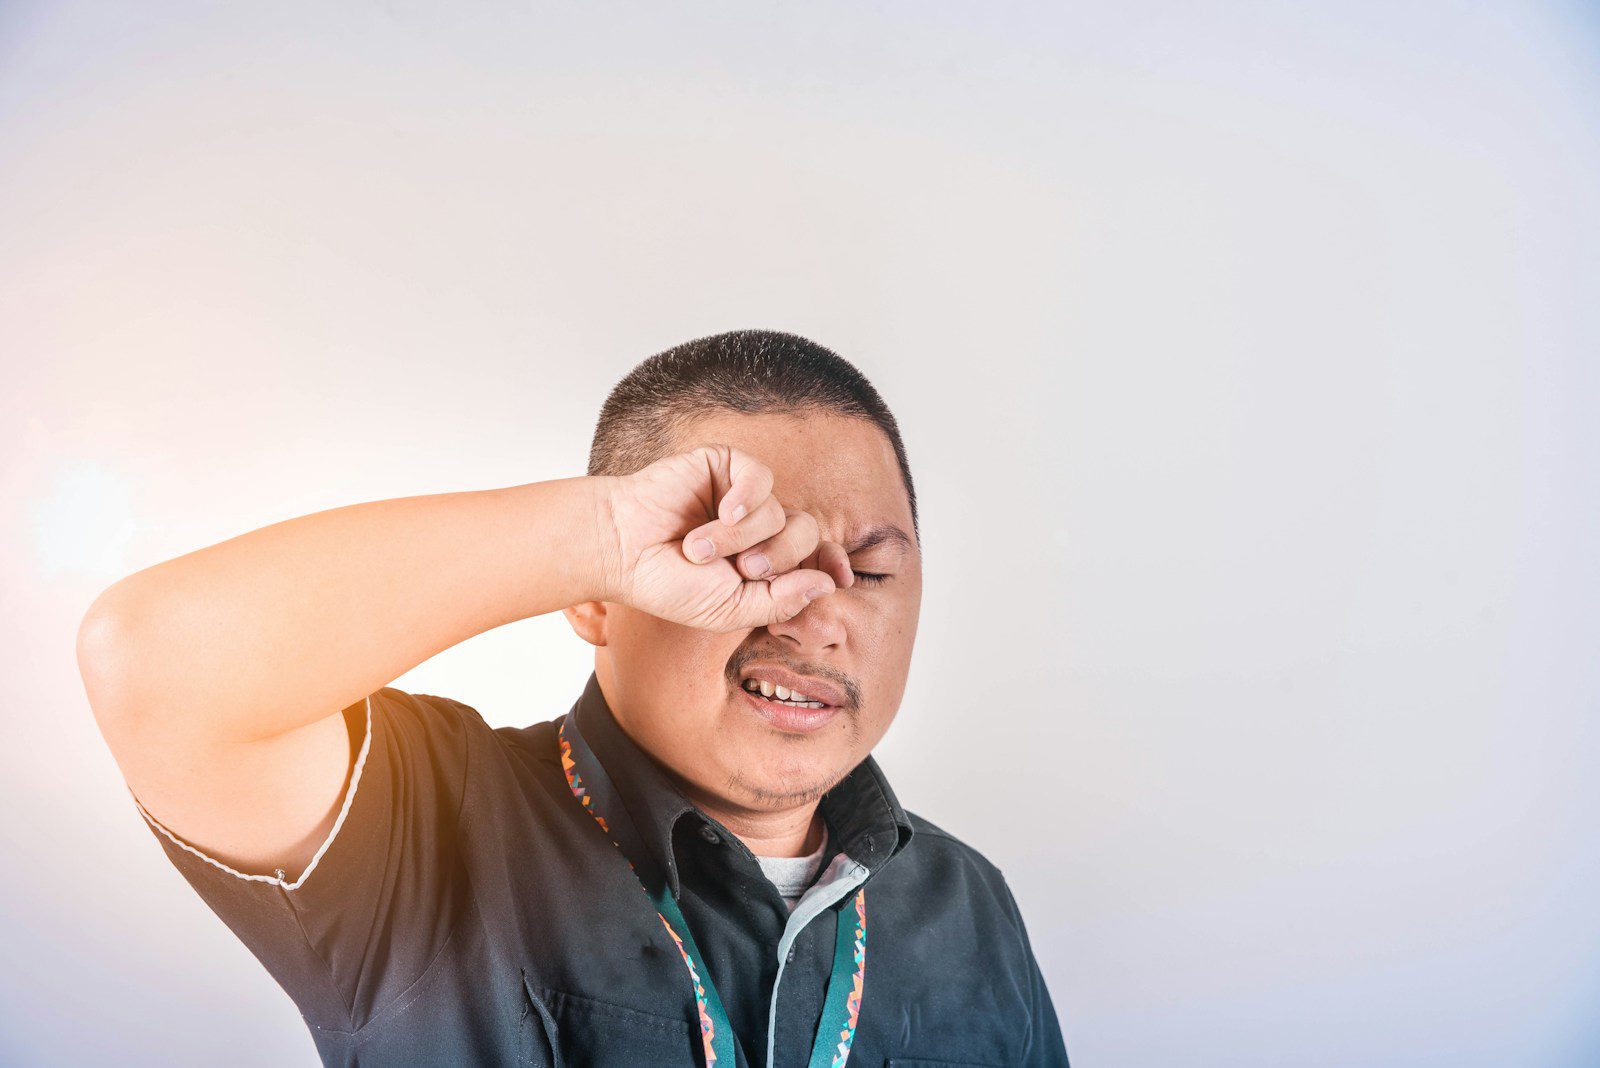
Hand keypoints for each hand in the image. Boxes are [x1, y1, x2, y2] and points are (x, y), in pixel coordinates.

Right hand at [596, 444, 853, 631]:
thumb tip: (829, 583)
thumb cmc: (669, 584)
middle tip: (741, 570)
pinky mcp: (726, 467)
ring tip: (697, 548)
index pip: (816, 557)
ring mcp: (744, 496)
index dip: (833, 563)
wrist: (622, 551)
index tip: (842, 577)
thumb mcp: (730, 610)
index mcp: (765, 562)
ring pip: (780, 512)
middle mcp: (760, 528)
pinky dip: (746, 498)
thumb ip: (781, 601)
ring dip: (740, 537)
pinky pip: (761, 478)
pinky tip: (723, 512)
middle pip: (806, 535)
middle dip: (778, 557)